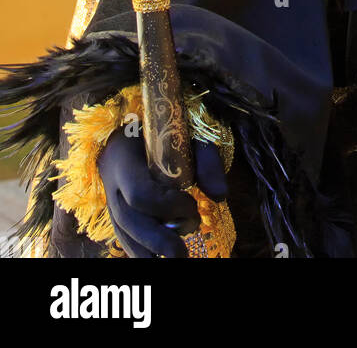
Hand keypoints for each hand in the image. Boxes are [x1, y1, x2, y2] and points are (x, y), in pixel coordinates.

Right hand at [98, 128, 227, 258]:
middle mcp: (111, 180)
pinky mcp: (114, 210)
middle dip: (156, 240)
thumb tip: (220, 195)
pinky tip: (158, 257)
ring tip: (174, 259)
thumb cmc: (167, 128)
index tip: (191, 205)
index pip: (138, 191)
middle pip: (127, 219)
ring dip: (147, 251)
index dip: (166, 206)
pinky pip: (122, 236)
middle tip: (182, 253)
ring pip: (121, 232)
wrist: (136, 125)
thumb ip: (206, 160)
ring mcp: (109, 197)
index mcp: (125, 155)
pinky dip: (139, 250)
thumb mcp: (189, 133)